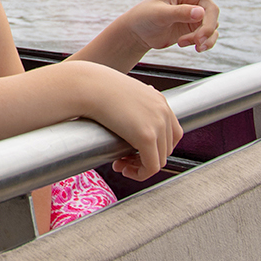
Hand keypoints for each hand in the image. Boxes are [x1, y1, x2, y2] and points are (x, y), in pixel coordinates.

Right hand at [75, 63, 182, 180]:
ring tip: (121, 163)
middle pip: (166, 148)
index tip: (135, 149)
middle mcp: (163, 111)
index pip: (171, 133)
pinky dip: (139, 174)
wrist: (88, 86)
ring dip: (140, 167)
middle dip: (145, 158)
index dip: (156, 147)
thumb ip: (132, 108)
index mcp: (159, 100)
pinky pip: (151, 167)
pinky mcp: (146, 137)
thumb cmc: (96, 88)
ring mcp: (158, 124)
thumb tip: (127, 122)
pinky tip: (123, 168)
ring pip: (159, 160)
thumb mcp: (123, 95)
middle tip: (124, 159)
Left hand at [121, 0, 256, 52]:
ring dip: (203, 38)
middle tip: (197, 42)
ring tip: (186, 44)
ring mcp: (196, 14)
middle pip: (213, 12)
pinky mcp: (196, 28)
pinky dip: (203, 43)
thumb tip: (200, 13)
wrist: (138, 33)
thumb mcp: (160, 14)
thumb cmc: (144, 17)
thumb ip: (180, 13)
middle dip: (207, 28)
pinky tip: (189, 46)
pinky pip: (209, 36)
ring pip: (213, 26)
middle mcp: (194, 0)